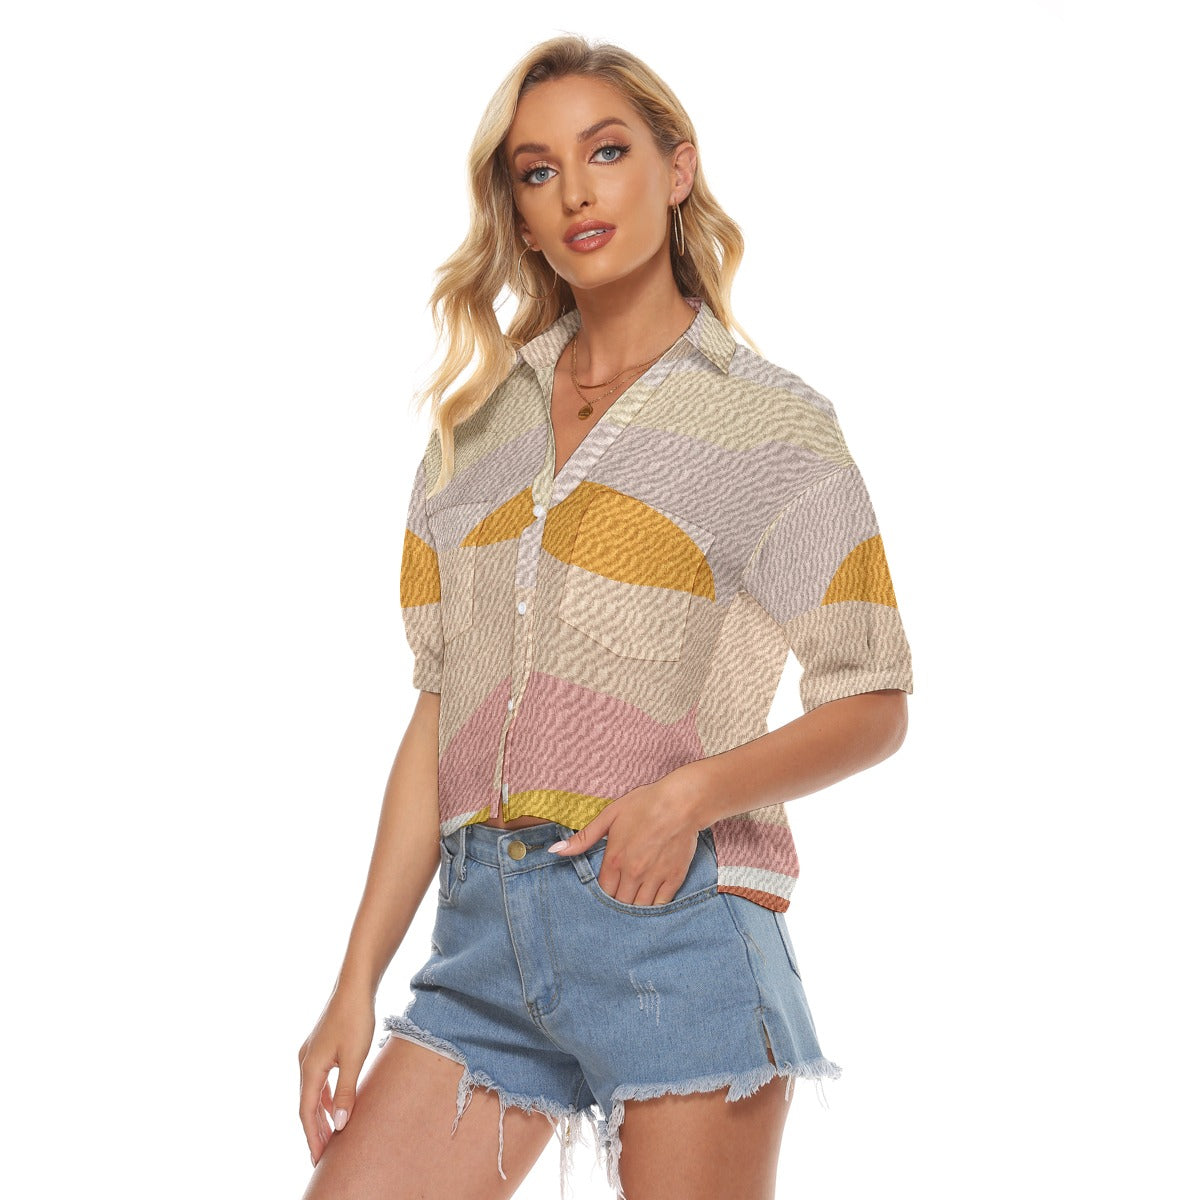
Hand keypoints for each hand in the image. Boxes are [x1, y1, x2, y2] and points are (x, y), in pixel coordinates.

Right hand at [297, 986, 375, 1166]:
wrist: (355, 985)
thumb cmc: (356, 1018)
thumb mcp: (355, 1058)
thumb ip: (346, 1091)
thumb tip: (338, 1124)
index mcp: (310, 1067)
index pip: (306, 1111)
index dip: (312, 1136)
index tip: (319, 1159)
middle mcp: (305, 1061)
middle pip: (306, 1104)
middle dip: (314, 1130)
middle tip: (323, 1155)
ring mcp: (311, 1053)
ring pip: (312, 1092)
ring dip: (319, 1114)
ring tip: (329, 1135)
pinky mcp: (321, 1046)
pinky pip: (319, 1080)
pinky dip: (324, 1096)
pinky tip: (333, 1104)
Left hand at [546, 777, 703, 905]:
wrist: (682, 802)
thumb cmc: (645, 804)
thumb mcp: (609, 815)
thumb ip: (583, 838)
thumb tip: (555, 851)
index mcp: (615, 859)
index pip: (603, 892)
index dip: (602, 894)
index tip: (605, 891)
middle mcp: (633, 873)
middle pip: (620, 904)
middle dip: (617, 904)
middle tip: (618, 898)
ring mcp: (655, 877)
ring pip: (639, 908)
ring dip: (634, 910)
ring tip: (632, 904)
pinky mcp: (674, 878)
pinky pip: (661, 904)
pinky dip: (654, 907)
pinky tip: (650, 904)